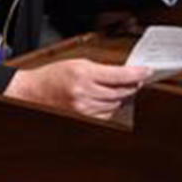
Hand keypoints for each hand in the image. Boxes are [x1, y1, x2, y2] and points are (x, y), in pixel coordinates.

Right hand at [4, 59, 150, 118]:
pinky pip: (106, 115)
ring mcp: (84, 108)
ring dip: (122, 96)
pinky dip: (111, 107)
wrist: (34, 91)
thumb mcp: (78, 63)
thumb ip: (101, 68)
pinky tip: (110, 100)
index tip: (147, 71)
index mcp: (84, 74)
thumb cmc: (53, 75)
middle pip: (120, 92)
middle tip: (137, 78)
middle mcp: (84, 93)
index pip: (119, 76)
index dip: (137, 74)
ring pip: (115, 104)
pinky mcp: (83, 118)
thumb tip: (123, 73)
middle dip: (131, 85)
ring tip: (122, 88)